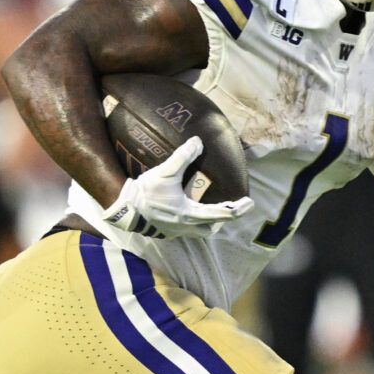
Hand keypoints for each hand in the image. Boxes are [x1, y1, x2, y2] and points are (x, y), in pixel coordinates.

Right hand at [99, 136, 252, 239]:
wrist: (124, 208)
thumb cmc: (146, 192)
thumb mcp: (166, 171)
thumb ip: (183, 156)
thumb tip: (198, 141)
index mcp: (190, 214)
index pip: (222, 215)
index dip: (238, 209)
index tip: (249, 203)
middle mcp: (185, 227)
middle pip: (211, 228)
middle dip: (222, 219)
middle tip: (229, 206)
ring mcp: (175, 232)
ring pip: (198, 231)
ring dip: (207, 222)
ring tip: (209, 208)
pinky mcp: (165, 231)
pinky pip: (184, 229)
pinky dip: (191, 221)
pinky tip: (185, 208)